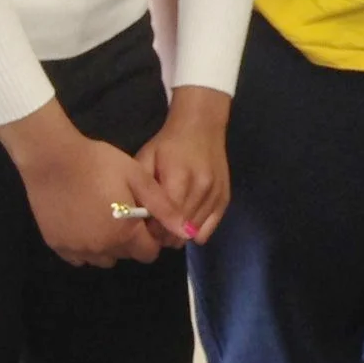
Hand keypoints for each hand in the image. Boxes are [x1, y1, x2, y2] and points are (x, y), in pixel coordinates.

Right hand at [0, 102, 187, 267]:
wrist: (53, 159)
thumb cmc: (100, 163)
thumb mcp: (138, 178)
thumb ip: (164, 208)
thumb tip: (187, 231)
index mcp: (124, 233)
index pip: (148, 253)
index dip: (152, 238)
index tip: (146, 220)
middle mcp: (100, 248)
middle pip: (126, 255)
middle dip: (131, 240)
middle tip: (125, 213)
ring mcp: (75, 249)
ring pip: (102, 259)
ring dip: (109, 246)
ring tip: (106, 218)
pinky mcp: (56, 245)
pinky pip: (78, 257)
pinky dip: (85, 247)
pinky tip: (85, 225)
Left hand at [138, 85, 231, 242]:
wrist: (201, 128)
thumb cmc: (167, 145)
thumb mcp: (145, 160)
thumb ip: (142, 188)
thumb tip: (137, 218)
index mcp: (180, 177)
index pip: (166, 217)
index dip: (152, 229)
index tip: (142, 228)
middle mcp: (202, 187)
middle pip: (181, 227)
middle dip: (165, 234)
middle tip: (154, 229)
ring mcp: (216, 193)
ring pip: (195, 230)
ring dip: (180, 234)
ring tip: (168, 226)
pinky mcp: (225, 197)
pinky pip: (211, 227)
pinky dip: (197, 232)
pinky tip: (186, 225)